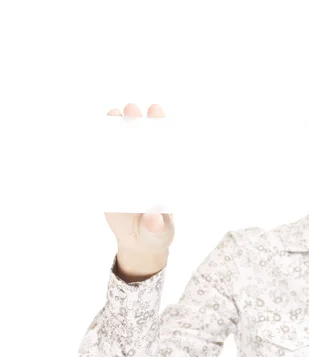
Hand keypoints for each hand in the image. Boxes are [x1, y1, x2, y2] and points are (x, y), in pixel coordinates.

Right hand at [104, 103, 174, 281]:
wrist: (138, 243)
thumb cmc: (156, 233)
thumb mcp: (159, 232)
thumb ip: (157, 225)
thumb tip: (153, 218)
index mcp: (163, 175)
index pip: (165, 146)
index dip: (162, 126)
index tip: (157, 110)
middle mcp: (146, 169)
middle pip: (142, 140)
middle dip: (137, 122)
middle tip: (132, 108)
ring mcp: (127, 173)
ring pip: (121, 147)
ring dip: (117, 129)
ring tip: (113, 114)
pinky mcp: (110, 182)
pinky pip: (103, 163)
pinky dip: (98, 150)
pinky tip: (92, 134)